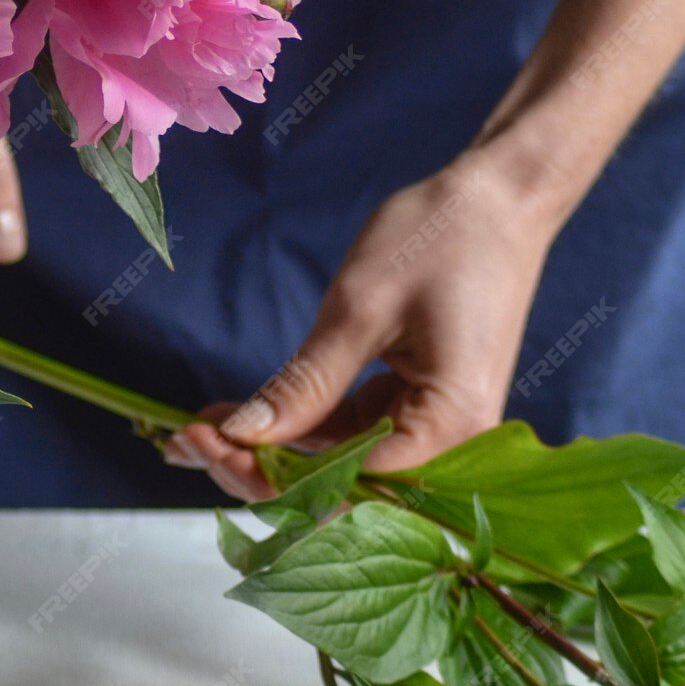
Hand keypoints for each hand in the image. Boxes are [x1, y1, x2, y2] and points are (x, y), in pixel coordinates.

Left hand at [164, 152, 557, 500]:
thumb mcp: (360, 307)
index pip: (348, 488)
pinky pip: (350, 432)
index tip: (205, 445)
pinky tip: (239, 415)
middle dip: (259, 469)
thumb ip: (305, 382)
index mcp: (451, 426)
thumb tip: (240, 438)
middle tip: (184, 437)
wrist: (500, 198)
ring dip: (270, 449)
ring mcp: (435, 426)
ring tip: (194, 429)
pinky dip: (297, 423)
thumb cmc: (441, 237)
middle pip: (341, 487)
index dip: (270, 478)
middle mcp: (452, 443)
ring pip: (338, 462)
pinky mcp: (417, 405)